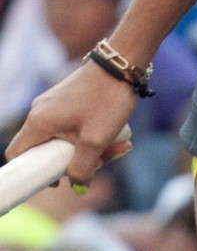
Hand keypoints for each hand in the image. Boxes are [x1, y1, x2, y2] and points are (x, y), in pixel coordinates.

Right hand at [5, 62, 137, 187]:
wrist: (124, 62)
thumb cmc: (107, 98)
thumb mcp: (95, 140)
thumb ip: (82, 169)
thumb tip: (78, 187)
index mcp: (38, 121)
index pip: (17, 155)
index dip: (32, 173)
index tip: (57, 180)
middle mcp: (41, 111)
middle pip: (46, 150)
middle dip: (74, 161)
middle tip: (102, 162)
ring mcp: (55, 104)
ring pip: (65, 139)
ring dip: (90, 149)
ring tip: (119, 146)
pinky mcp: (69, 99)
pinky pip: (74, 126)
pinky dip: (92, 134)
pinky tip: (118, 136)